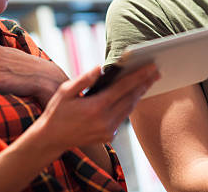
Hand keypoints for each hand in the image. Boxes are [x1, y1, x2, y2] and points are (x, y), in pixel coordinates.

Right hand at [37, 64, 159, 152]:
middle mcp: (105, 120)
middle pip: (131, 98)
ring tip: (148, 81)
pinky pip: (122, 118)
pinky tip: (133, 96)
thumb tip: (100, 67)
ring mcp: (108, 130)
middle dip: (144, 83)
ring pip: (129, 109)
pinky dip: (128, 106)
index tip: (151, 66)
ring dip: (139, 94)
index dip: (139, 76)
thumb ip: (84, 79)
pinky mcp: (108, 136)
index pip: (124, 88)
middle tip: (157, 71)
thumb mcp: (65, 92)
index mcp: (96, 107)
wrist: (51, 139)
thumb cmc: (57, 112)